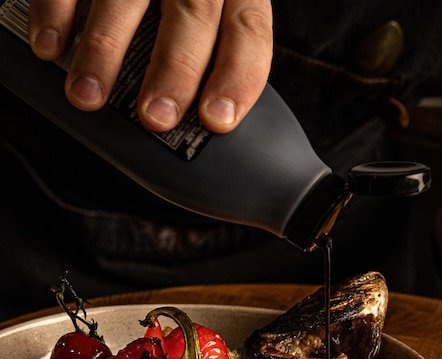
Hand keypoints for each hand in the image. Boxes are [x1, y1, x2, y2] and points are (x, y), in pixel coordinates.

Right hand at [27, 0, 271, 132]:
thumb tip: (208, 120)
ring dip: (103, 50)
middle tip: (155, 116)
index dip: (236, 77)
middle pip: (193, 13)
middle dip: (174, 71)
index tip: (216, 119)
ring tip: (88, 96)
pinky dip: (56, 11)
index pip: (247, 31)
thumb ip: (215, 54)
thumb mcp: (214, 13)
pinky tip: (49, 47)